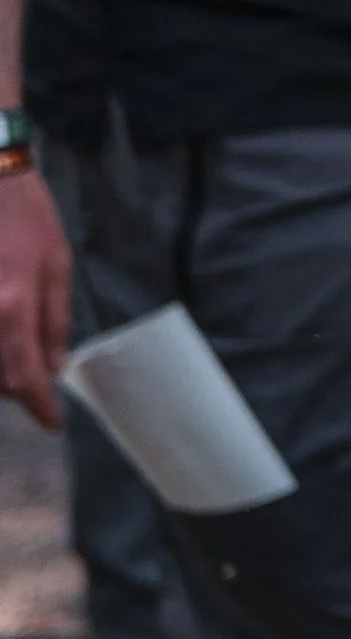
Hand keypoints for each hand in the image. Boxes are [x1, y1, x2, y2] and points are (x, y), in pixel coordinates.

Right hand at [0, 166, 72, 429]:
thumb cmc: (26, 216)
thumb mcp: (57, 263)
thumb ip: (55, 321)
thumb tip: (54, 368)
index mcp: (12, 306)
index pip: (25, 377)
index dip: (39, 407)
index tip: (52, 423)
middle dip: (17, 389)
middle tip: (38, 386)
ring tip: (18, 362)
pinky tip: (3, 334)